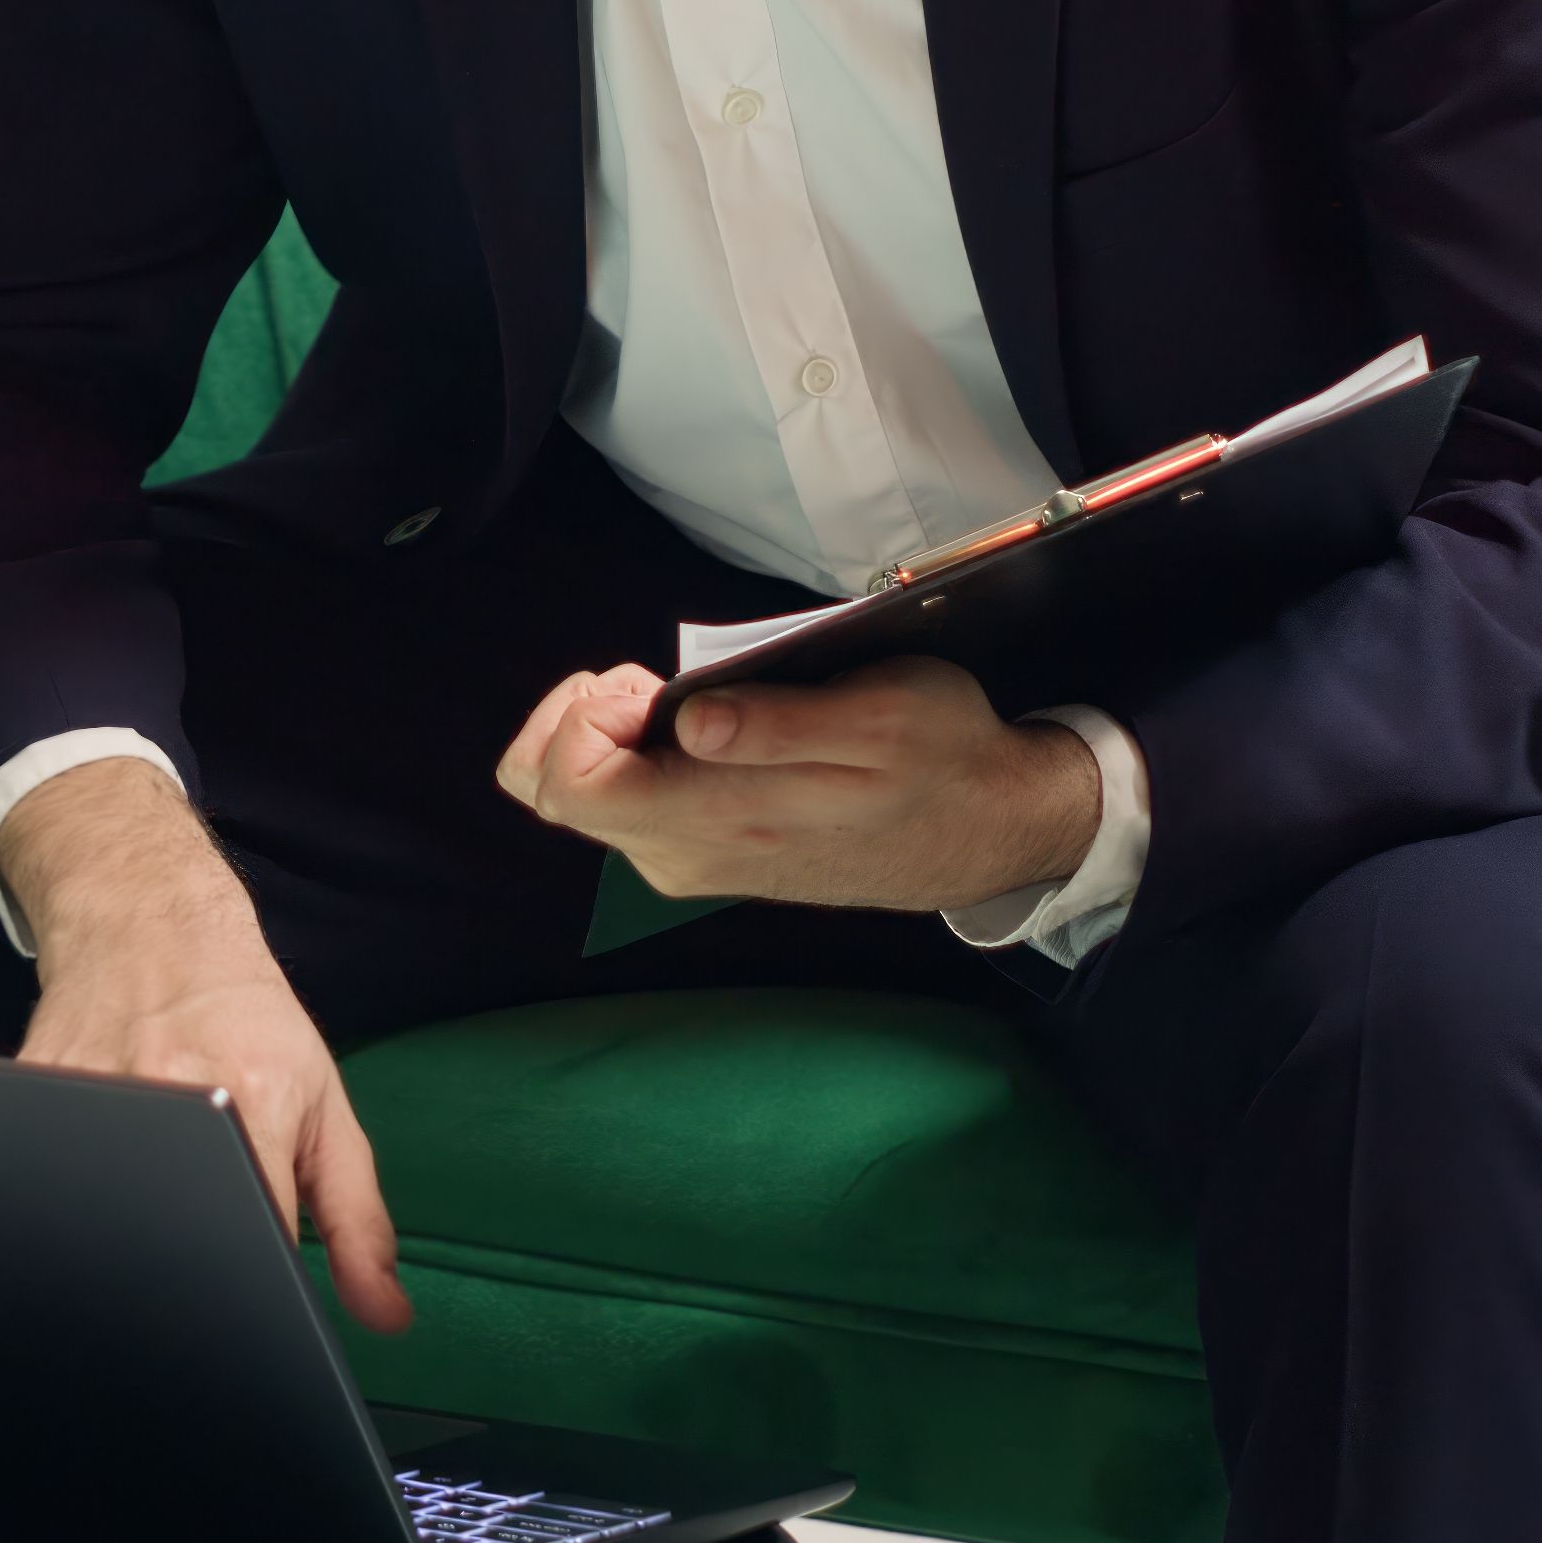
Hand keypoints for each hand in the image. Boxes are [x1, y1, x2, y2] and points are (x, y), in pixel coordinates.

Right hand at [0, 761, 411, 1331]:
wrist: (148, 925)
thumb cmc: (243, 1019)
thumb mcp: (322, 1108)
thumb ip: (357, 1220)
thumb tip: (386, 1315)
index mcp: (251, 1101)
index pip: (257, 1241)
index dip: (257, 1288)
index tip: (253, 1297)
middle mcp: (167, 1093)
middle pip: (168, 1236)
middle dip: (185, 1253)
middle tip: (195, 1220)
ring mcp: (89, 1090)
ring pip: (102, 1213)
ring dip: (126, 1215)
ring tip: (151, 1169)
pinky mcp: (31, 1087)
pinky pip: (49, 1174)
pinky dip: (75, 1182)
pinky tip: (96, 1150)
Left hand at [491, 653, 1100, 918]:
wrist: (987, 829)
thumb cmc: (937, 756)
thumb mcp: (878, 716)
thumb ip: (778, 725)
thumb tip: (692, 724)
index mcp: (712, 823)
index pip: (565, 784)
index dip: (579, 714)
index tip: (645, 678)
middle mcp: (681, 858)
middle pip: (554, 792)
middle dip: (581, 718)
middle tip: (650, 680)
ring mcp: (690, 863)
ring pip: (588, 799)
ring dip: (611, 733)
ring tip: (683, 698)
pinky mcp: (708, 854)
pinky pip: (628, 805)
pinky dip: (638, 754)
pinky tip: (703, 727)